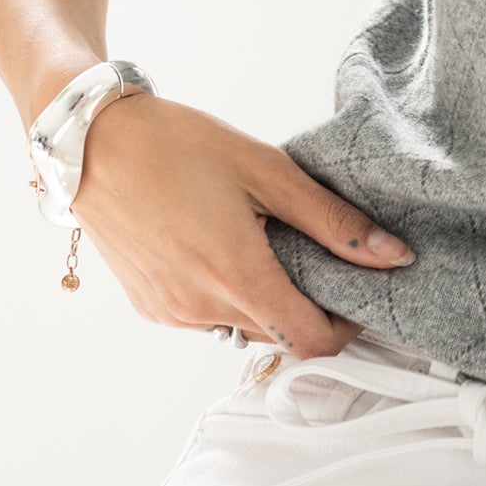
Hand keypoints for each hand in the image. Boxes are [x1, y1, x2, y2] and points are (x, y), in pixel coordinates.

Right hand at [67, 92, 414, 356]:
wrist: (93, 143)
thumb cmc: (179, 146)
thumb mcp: (267, 171)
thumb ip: (332, 221)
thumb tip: (392, 256)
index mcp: (236, 277)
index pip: (312, 342)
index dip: (347, 325)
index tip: (360, 290)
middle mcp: (201, 309)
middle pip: (281, 336)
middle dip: (312, 306)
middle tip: (322, 254)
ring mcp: (171, 313)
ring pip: (244, 328)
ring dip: (270, 301)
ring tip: (273, 242)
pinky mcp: (150, 306)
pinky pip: (208, 319)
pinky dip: (231, 296)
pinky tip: (230, 246)